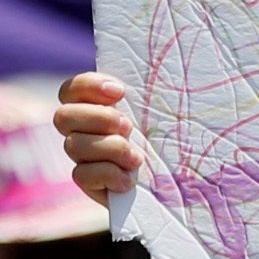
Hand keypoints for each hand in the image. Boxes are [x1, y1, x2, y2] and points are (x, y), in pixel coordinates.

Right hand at [59, 71, 258, 258]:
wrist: (195, 198)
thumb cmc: (186, 150)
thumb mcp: (176, 121)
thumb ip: (159, 98)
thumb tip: (178, 61)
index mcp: (102, 108)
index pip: (72, 90)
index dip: (88, 86)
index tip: (122, 91)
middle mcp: (87, 132)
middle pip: (64, 117)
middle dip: (97, 119)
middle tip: (130, 127)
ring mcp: (86, 160)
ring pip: (73, 146)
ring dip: (108, 149)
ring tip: (138, 159)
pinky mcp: (92, 187)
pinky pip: (81, 176)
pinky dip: (106, 175)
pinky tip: (130, 182)